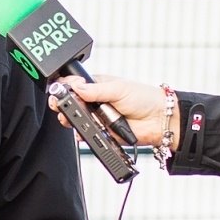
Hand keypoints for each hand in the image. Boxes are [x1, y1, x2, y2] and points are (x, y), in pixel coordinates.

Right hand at [58, 75, 176, 146]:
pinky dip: (83, 133)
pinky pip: (85, 134)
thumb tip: (76, 87)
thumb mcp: (118, 88)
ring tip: (72, 117)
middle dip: (63, 104)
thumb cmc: (144, 99)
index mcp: (97, 86)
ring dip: (71, 119)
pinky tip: (84, 130)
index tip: (61, 89)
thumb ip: (95, 89)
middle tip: (61, 105)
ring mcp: (97, 118)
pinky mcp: (101, 132)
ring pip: (75, 119)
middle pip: (71, 103)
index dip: (65, 86)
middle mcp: (95, 102)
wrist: (158, 120)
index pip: (75, 85)